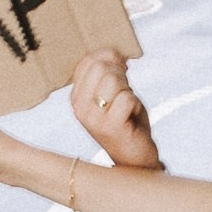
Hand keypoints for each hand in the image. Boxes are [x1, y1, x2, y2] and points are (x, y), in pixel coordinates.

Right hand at [70, 48, 160, 168]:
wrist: (135, 159)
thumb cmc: (127, 124)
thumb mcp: (115, 93)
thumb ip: (110, 72)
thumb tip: (114, 52)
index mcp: (76, 97)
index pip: (88, 61)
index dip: (109, 58)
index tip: (121, 70)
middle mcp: (79, 107)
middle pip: (100, 67)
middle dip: (120, 75)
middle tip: (125, 94)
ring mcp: (92, 118)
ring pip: (114, 80)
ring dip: (128, 91)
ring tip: (127, 108)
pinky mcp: (109, 127)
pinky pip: (127, 98)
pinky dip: (135, 105)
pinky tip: (131, 118)